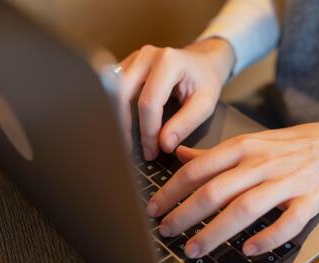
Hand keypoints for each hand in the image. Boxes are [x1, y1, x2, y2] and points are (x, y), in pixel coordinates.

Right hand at [119, 39, 234, 159]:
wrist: (204, 62)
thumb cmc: (206, 82)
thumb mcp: (205, 105)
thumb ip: (185, 124)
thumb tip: (164, 144)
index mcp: (169, 62)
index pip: (149, 102)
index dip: (148, 131)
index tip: (151, 151)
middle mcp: (148, 56)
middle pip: (122, 94)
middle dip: (124, 126)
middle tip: (130, 150)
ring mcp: (135, 58)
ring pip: (112, 90)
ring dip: (116, 118)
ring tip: (125, 140)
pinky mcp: (128, 64)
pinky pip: (113, 88)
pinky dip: (115, 108)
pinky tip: (123, 125)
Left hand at [146, 120, 318, 257]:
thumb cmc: (288, 146)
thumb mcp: (250, 142)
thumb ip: (214, 153)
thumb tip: (178, 155)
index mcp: (243, 147)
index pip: (199, 169)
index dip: (172, 190)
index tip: (153, 208)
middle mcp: (261, 163)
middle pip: (216, 190)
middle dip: (186, 214)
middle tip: (165, 232)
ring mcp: (287, 182)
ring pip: (246, 208)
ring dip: (216, 231)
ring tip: (193, 249)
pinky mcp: (310, 200)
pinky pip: (288, 223)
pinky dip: (268, 237)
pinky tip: (248, 250)